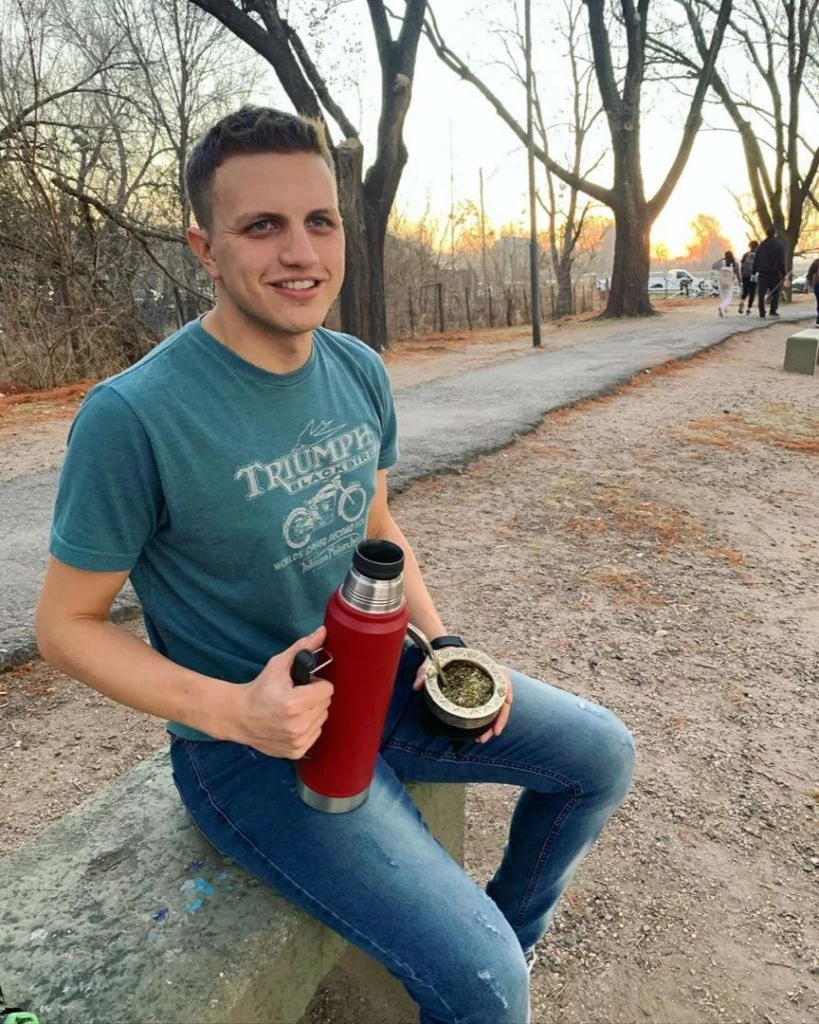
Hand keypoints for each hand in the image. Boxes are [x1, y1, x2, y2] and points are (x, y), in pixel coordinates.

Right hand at [228, 626, 333, 758]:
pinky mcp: (296, 752)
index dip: (317, 684)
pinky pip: (316, 734)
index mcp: (294, 703)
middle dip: (315, 697)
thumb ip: (302, 648)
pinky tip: (293, 722)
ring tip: (294, 708)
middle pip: (326, 704)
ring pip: (322, 719)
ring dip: (313, 712)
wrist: (239, 716)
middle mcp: (297, 725)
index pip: (327, 690)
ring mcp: (297, 741)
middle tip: (298, 695)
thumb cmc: (260, 688)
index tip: (304, 684)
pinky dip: (308, 727)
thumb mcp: (278, 665)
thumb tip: (322, 632)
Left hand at [412, 653, 512, 743]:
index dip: (507, 688)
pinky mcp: (481, 696)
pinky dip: (487, 722)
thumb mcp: (432, 663)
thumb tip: (417, 687)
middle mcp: (488, 677)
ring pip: (498, 707)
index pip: (502, 675)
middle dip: (501, 717)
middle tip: (493, 733)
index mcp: (481, 665)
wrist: (442, 656)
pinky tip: (480, 733)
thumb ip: (424, 673)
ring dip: (494, 723)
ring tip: (483, 739)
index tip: (508, 702)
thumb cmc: (441, 658)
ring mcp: (486, 687)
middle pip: (503, 697)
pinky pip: (489, 709)